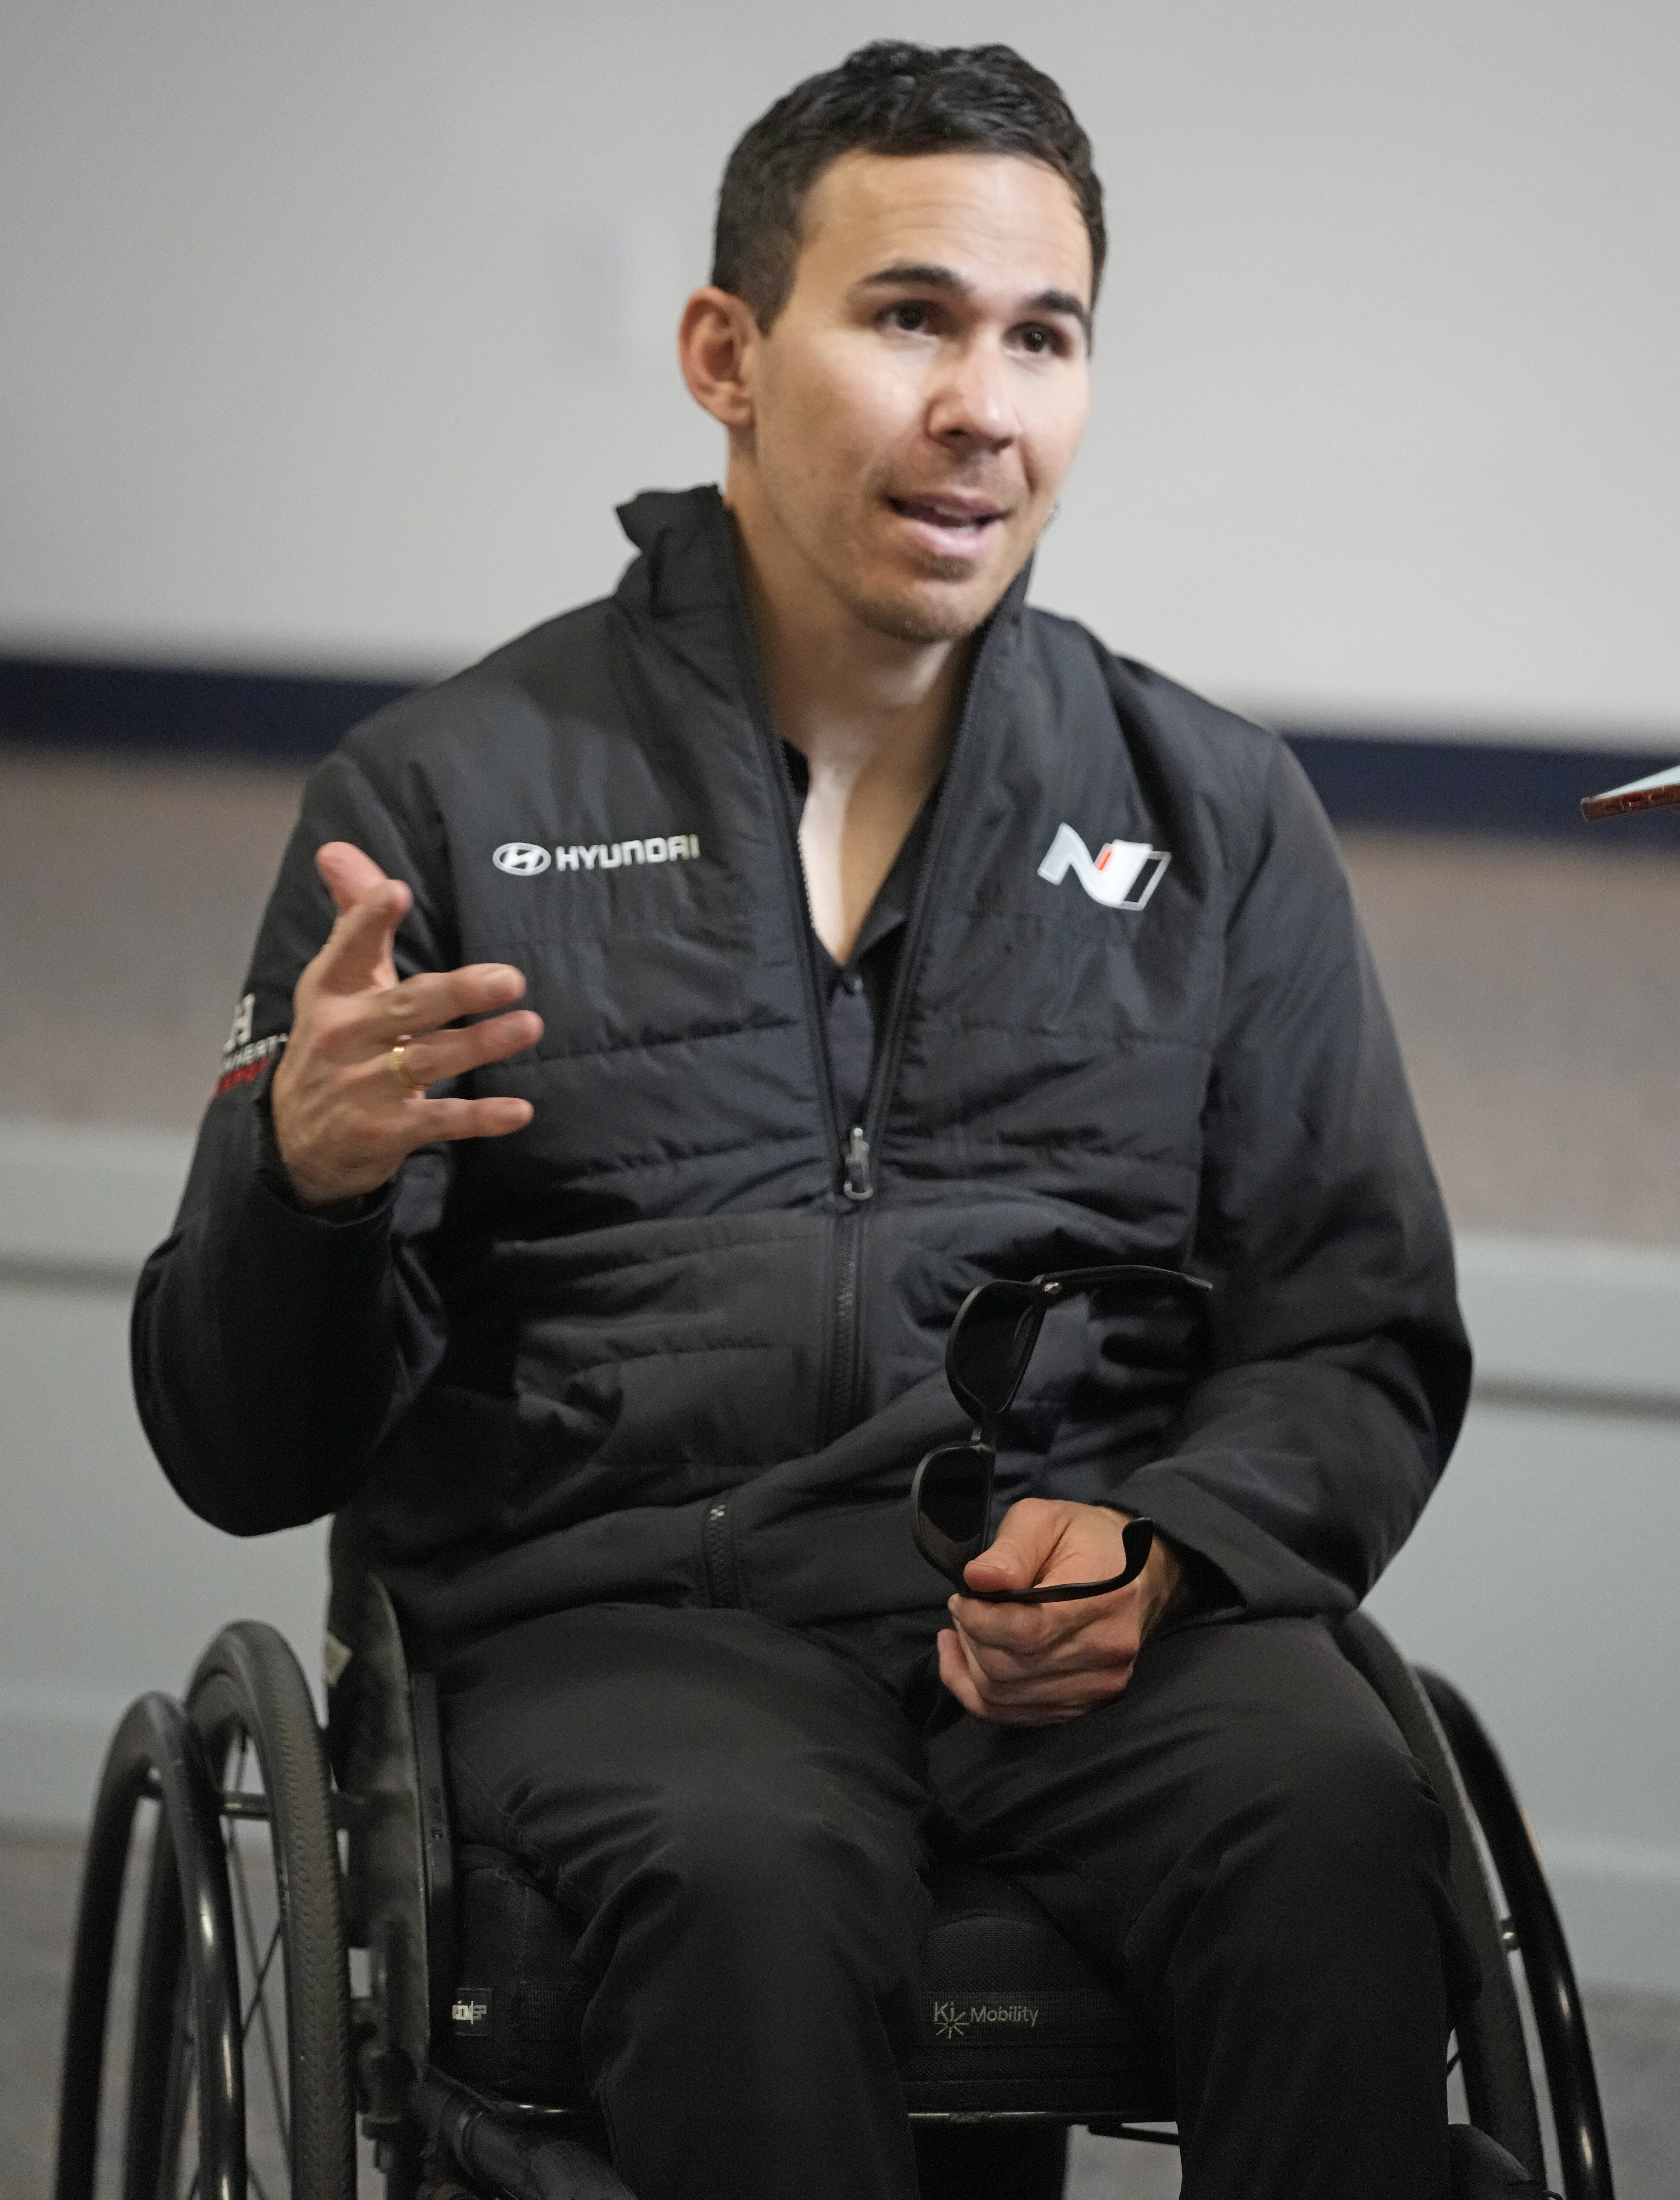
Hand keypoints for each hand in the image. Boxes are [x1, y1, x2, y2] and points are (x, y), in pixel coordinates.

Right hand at [269, 842, 542, 1208]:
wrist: (298, 1142)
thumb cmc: (336, 1041)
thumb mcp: (337, 981)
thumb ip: (354, 917)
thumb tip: (336, 848)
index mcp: (330, 992)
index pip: (348, 950)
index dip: (370, 920)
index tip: (397, 891)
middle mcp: (342, 1037)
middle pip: (405, 1007)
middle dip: (457, 991)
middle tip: (509, 978)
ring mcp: (362, 1088)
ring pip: (429, 1060)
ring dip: (481, 1045)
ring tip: (528, 1026)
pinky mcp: (384, 1132)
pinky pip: (439, 1121)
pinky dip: (480, 1117)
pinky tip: (519, 1110)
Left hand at [937, 1500, 1183, 1728]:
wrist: (1135, 1572)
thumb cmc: (1084, 1538)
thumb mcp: (1043, 1519)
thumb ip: (1011, 1549)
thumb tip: (977, 1579)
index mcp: (1102, 1599)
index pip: (1024, 1632)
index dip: (977, 1619)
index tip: (963, 1596)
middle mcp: (1105, 1652)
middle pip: (1010, 1669)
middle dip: (971, 1638)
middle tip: (964, 1607)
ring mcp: (1098, 1685)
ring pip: (1006, 1698)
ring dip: (971, 1666)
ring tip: (967, 1630)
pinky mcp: (1086, 1703)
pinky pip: (1017, 1717)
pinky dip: (980, 1693)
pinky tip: (967, 1662)